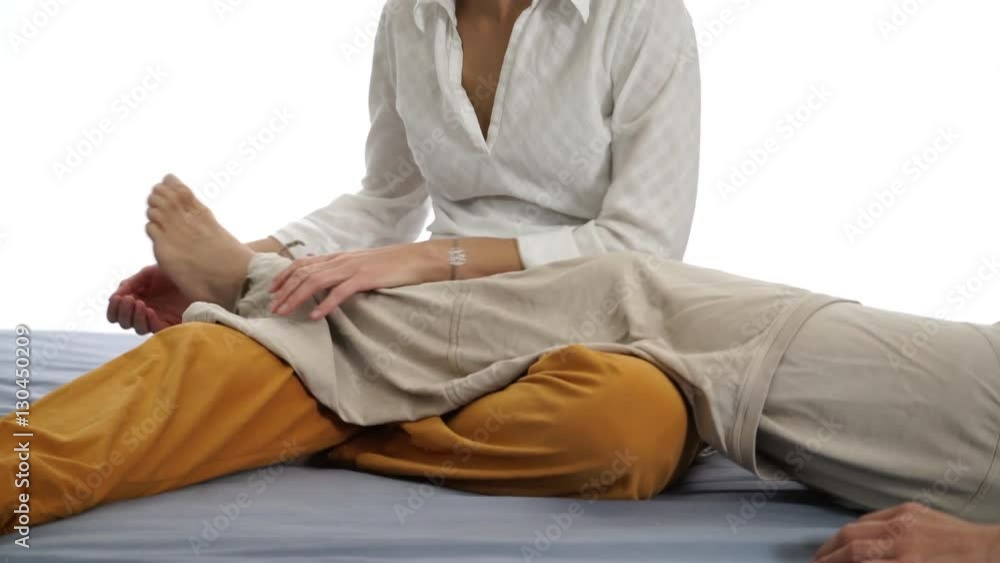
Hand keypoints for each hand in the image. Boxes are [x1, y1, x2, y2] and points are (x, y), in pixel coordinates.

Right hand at [107, 265, 191, 333]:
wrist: (200, 275)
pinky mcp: (173, 325)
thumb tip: (116, 296)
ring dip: (134, 317)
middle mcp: (147, 313)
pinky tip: (149, 310)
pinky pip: (156, 329)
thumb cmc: (175, 274)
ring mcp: (160, 320)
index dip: (113, 309)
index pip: (117, 314)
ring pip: (138, 329)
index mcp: (139, 300)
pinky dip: (149, 321)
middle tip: (128, 300)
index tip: (117, 298)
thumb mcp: (149, 273)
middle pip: (125, 323)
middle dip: (122, 312)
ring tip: (139, 303)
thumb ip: (131, 283)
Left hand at [268, 242, 443, 319]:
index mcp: (340, 257)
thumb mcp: (363, 264)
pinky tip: (315, 316)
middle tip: (272, 308)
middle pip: (304, 273)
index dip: (285, 275)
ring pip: (315, 281)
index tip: (272, 290)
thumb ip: (345, 270)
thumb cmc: (394, 264)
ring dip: (296, 298)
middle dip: (284, 291)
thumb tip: (329, 280)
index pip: (304, 263)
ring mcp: (353, 268)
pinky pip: (340, 292)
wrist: (418, 258)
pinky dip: (325, 304)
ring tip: (285, 313)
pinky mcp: (366, 278)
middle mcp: (341, 260)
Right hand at [813, 502, 999, 561]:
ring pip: (856, 528)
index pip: (855, 559)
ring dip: (836, 541)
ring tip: (825, 553)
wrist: (995, 553)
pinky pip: (873, 517)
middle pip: (850, 544)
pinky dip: (855, 528)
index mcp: (905, 562)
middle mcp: (900, 539)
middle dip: (827, 556)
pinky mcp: (912, 509)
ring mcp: (904, 520)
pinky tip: (850, 537)